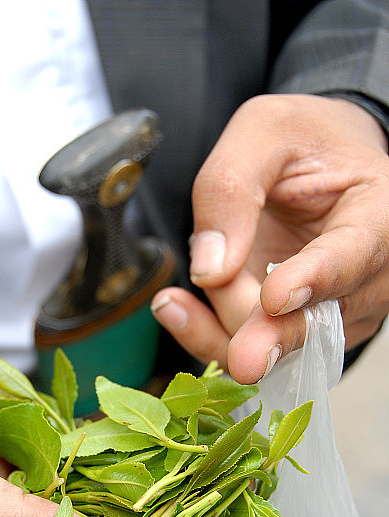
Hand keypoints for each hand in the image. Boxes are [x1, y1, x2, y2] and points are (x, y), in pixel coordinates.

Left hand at [151, 94, 388, 382]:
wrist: (324, 166)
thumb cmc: (304, 142)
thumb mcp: (263, 132)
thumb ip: (232, 188)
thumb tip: (211, 270)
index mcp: (377, 214)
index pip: (351, 256)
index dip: (313, 279)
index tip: (275, 298)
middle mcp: (368, 276)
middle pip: (316, 320)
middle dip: (272, 337)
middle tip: (241, 358)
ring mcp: (339, 312)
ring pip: (281, 344)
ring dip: (225, 326)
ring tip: (174, 303)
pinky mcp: (303, 332)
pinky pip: (259, 351)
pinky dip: (213, 337)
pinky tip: (177, 312)